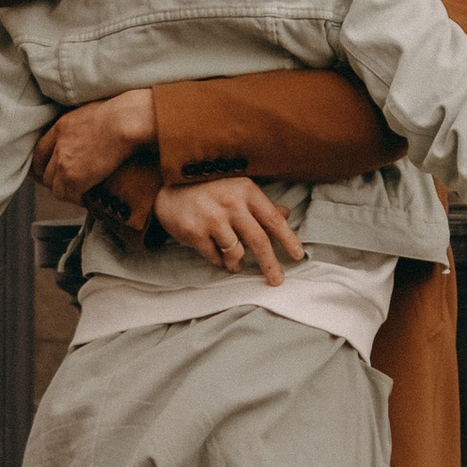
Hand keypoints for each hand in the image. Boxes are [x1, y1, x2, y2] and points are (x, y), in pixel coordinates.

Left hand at [33, 89, 155, 203]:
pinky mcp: (74, 178)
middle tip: (66, 186)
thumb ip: (81, 125)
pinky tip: (87, 198)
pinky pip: (69, 196)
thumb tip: (89, 132)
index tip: (48, 171)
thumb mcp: (90, 113)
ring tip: (78, 194)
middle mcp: (58, 147)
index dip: (42, 165)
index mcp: (60, 128)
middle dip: (54, 182)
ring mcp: (64, 164)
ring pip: (55, 188)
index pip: (40, 152)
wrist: (123, 122)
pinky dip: (77, 199)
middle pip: (45, 173)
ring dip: (66, 193)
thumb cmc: (118, 114)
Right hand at [154, 175, 304, 279]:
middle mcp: (230, 204)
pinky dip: (218, 260)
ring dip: (237, 263)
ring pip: (236, 252)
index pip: (273, 219)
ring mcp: (211, 219)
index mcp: (245, 191)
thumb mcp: (236, 188)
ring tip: (235, 264)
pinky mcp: (194, 233)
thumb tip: (286, 214)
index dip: (288, 239)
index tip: (299, 255)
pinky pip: (215, 257)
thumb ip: (259, 204)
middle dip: (270, 264)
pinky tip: (216, 254)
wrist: (166, 186)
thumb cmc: (208, 188)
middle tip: (277, 280)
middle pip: (259, 240)